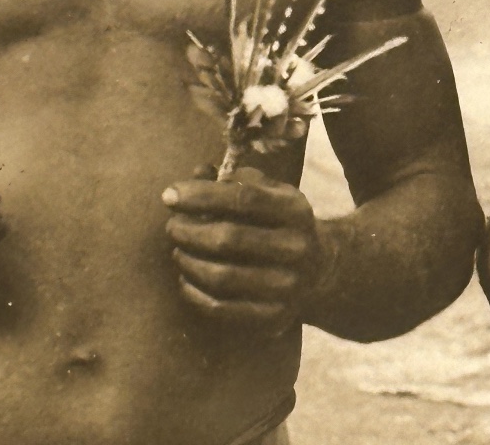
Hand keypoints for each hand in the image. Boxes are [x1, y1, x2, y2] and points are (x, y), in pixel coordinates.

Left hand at [163, 167, 319, 333]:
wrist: (319, 269)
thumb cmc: (278, 221)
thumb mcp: (268, 191)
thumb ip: (233, 178)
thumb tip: (198, 172)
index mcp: (294, 210)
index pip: (243, 198)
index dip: (201, 195)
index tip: (170, 195)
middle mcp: (295, 249)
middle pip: (229, 239)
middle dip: (189, 231)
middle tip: (171, 226)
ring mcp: (287, 287)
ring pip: (222, 277)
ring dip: (188, 261)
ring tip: (177, 250)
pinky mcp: (274, 317)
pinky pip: (222, 309)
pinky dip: (194, 293)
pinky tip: (185, 278)